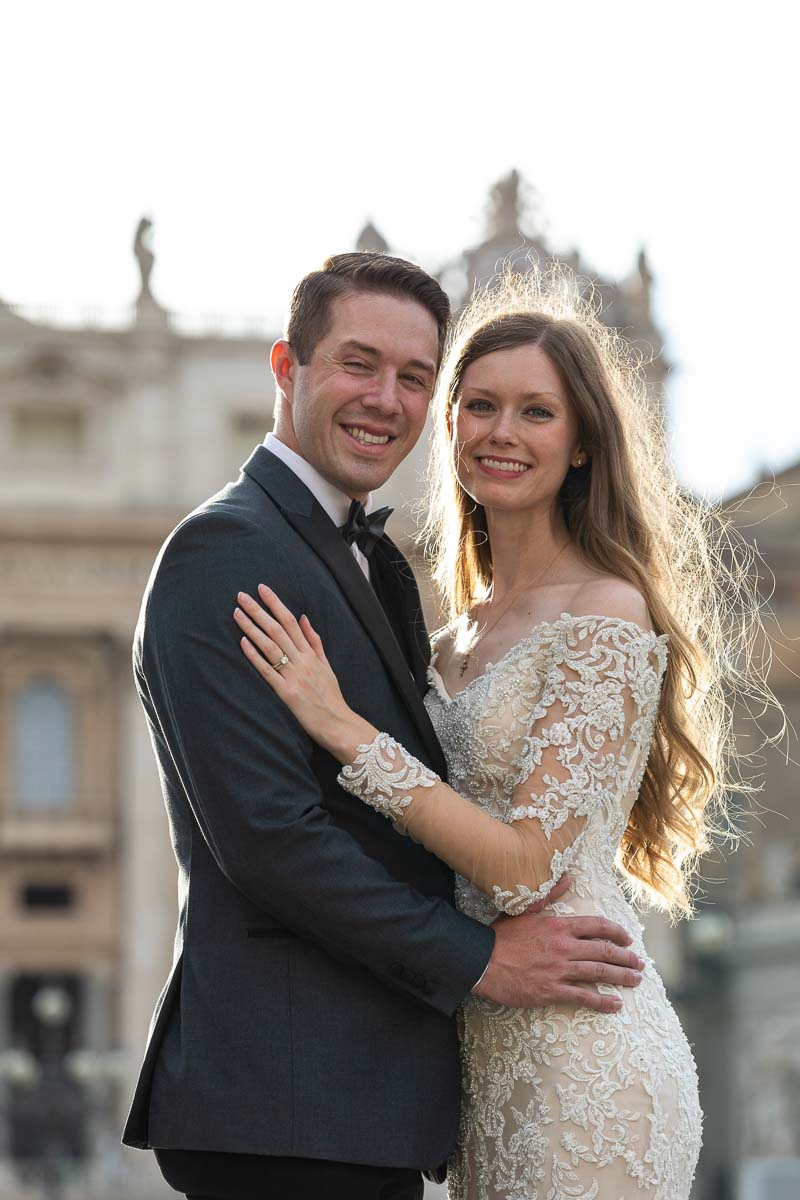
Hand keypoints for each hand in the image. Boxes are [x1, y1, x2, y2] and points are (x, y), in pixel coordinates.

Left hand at [234, 586, 374, 758]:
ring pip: (270, 646)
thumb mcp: (326, 665)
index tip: (262, 589)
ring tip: (237, 613)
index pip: (291, 621)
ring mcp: (294, 676)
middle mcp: (302, 661)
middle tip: (241, 595)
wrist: (338, 724)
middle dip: (258, 610)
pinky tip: (242, 642)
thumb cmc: (331, 697)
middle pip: (277, 629)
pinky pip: (268, 671)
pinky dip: (255, 656)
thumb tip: (304, 617)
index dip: (276, 604)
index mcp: (311, 654)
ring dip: (252, 628)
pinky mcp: (286, 693)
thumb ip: (314, 641)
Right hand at [473, 876, 644, 1012]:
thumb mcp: (526, 910)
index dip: (616, 932)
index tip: (628, 938)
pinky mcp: (552, 991)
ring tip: (636, 980)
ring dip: (621, 977)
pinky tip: (615, 1004)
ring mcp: (559, 970)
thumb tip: (567, 878)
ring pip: (599, 972)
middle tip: (640, 964)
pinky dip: (602, 1001)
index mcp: (559, 926)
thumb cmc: (502, 936)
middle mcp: (564, 947)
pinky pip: (583, 996)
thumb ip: (550, 895)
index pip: (597, 926)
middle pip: (604, 951)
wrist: (482, 961)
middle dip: (626, 957)